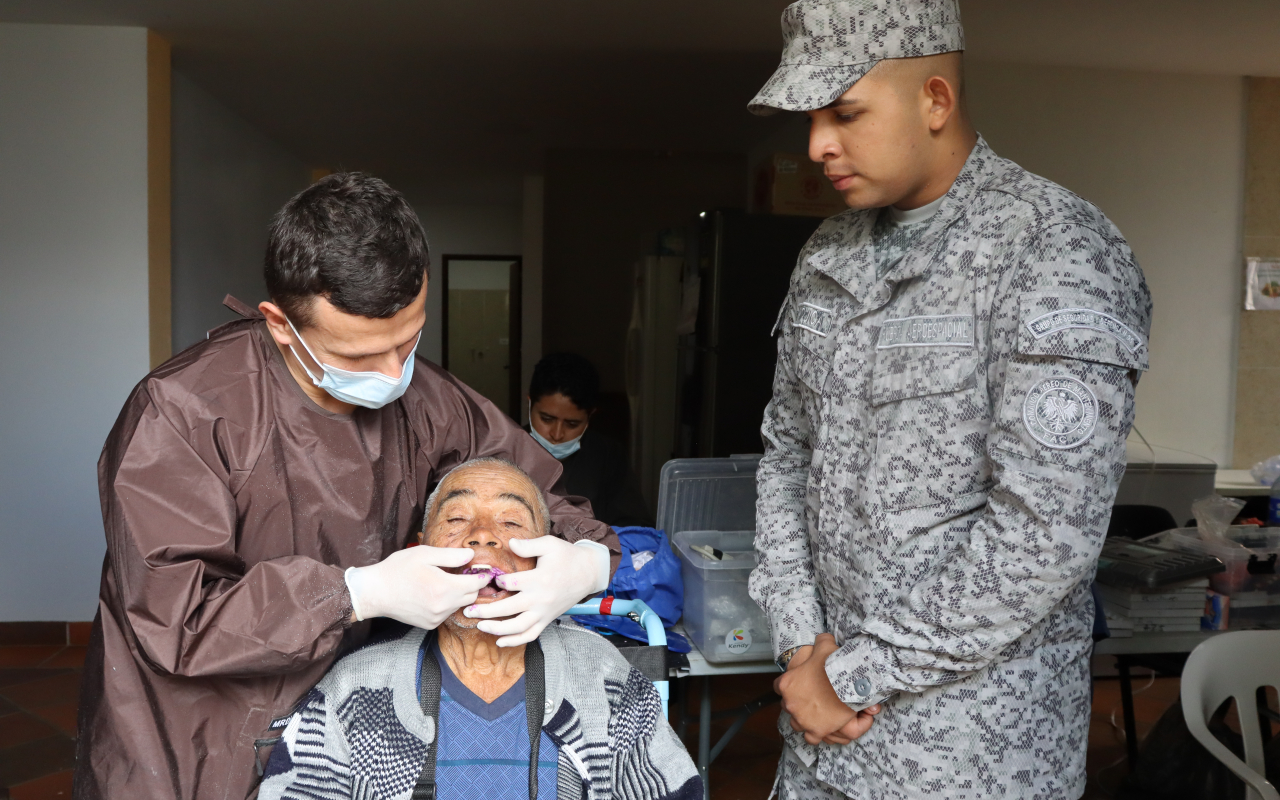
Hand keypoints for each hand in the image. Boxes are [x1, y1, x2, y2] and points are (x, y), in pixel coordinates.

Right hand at [344, 546, 489, 628]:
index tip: (481, 568)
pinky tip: (434, 593)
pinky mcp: (430, 624)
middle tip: (463, 572)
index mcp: (445, 587)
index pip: (477, 583)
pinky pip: (447, 613)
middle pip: (472, 596)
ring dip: (458, 594)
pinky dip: (446, 604)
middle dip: (471, 584)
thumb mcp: (424, 554)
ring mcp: (437, 618)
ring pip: (460, 605)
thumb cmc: (397, 570)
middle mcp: (444, 606)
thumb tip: (471, 555)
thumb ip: (451, 556)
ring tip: (445, 581)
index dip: (482, 574)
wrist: (375, 593)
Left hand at [463, 537, 610, 645]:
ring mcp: (543, 612)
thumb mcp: (549, 544)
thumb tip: (510, 543)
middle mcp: (540, 599)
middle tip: (468, 609)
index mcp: (539, 579)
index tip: (488, 579)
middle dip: (485, 610)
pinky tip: (499, 641)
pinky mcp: (547, 620)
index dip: (497, 582)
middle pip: (508, 609)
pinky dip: (515, 641)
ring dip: (497, 629)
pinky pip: (530, 635)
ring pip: (517, 627)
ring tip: (480, 625)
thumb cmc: (567, 556)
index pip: (511, 584)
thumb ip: (528, 545)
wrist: (589, 572)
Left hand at [774, 633, 877, 744]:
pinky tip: (822, 727)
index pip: (779, 686)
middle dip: (798, 702)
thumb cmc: (834, 664)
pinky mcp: (815, 731)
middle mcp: (789, 703)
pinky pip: (810, 738)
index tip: (799, 683)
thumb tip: (822, 637)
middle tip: (812, 698)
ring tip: (815, 713)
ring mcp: (801, 719)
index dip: (790, 685)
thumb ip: (820, 641)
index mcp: (786, 683)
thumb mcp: (825, 646)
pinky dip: (814, 734)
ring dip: (803, 719)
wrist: (847, 684)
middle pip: (788, 704)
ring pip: (796, 722)